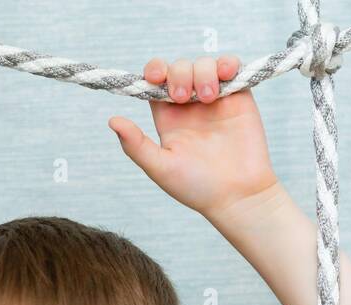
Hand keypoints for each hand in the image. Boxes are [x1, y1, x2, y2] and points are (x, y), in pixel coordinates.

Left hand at [109, 55, 279, 219]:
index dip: (154, 71)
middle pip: (179, 67)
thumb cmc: (198, 187)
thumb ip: (136, 145)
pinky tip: (224, 74)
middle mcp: (190, 105)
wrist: (239, 195)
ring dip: (203, 72)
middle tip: (183, 97)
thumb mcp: (160, 168)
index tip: (156, 77)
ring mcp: (215, 98)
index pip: (156, 81)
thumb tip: (111, 120)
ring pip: (204, 63)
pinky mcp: (239, 97)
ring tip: (208, 97)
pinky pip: (231, 67)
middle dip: (178, 74)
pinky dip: (227, 63)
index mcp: (168, 117)